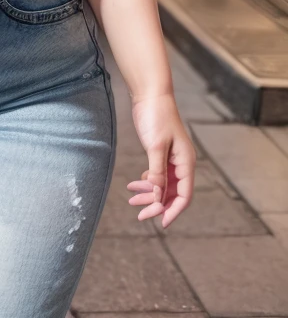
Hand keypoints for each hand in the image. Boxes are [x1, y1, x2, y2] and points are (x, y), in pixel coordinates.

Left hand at [126, 92, 195, 227]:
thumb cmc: (156, 116)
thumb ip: (157, 171)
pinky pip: (156, 174)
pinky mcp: (161, 152)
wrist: (150, 94)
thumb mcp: (155, 145)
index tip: (160, 223)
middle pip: (172, 192)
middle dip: (156, 204)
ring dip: (149, 193)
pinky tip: (135, 184)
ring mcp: (171, 158)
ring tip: (131, 199)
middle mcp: (181, 162)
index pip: (184, 195)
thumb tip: (157, 195)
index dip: (173, 210)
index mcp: (186, 162)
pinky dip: (147, 181)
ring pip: (162, 184)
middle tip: (139, 214)